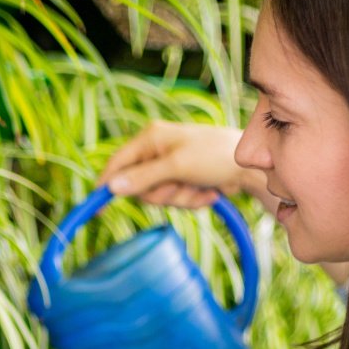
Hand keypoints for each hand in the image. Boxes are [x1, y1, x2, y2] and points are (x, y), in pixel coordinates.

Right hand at [98, 121, 260, 208]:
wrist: (251, 166)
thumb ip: (143, 178)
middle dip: (162, 194)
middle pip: (138, 188)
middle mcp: (156, 151)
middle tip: (180, 187)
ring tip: (201, 187)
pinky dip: (193, 201)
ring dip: (181, 199)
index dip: (106, 186)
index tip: (98, 209)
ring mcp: (169, 168)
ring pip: (159, 198)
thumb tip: (111, 187)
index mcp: (150, 138)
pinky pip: (176, 201)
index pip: (117, 164)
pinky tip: (210, 191)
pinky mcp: (183, 181)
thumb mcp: (176, 167)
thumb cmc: (214, 156)